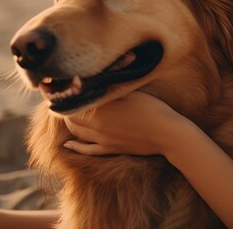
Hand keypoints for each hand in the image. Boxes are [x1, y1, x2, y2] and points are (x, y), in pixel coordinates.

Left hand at [63, 91, 192, 155]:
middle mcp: (97, 127)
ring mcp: (103, 141)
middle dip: (66, 109)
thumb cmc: (152, 109)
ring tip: (67, 114)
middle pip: (71, 118)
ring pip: (76, 133)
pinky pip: (87, 150)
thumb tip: (91, 82)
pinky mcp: (111, 149)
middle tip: (65, 99)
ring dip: (69, 124)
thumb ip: (109, 89)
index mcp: (101, 111)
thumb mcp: (131, 93)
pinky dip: (75, 146)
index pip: (74, 103)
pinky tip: (68, 144)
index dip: (68, 95)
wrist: (167, 134)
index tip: (66, 88)